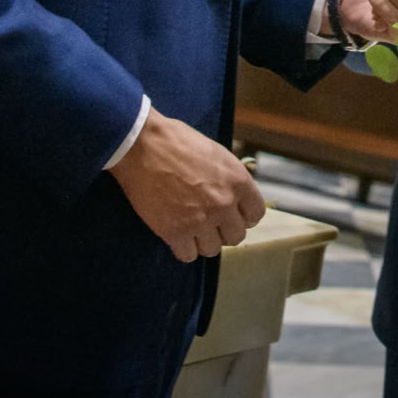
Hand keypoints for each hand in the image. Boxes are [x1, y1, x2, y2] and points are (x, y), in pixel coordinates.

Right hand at [107, 108, 265, 261]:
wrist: (142, 146)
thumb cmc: (177, 142)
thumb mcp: (216, 153)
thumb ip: (229, 179)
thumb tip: (234, 196)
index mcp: (238, 180)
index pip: (256, 214)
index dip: (244, 216)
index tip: (232, 215)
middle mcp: (223, 203)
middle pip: (236, 236)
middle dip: (223, 231)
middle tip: (209, 223)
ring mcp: (200, 220)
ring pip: (213, 249)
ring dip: (203, 241)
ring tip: (191, 228)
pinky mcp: (175, 232)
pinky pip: (188, 255)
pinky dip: (183, 248)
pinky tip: (177, 235)